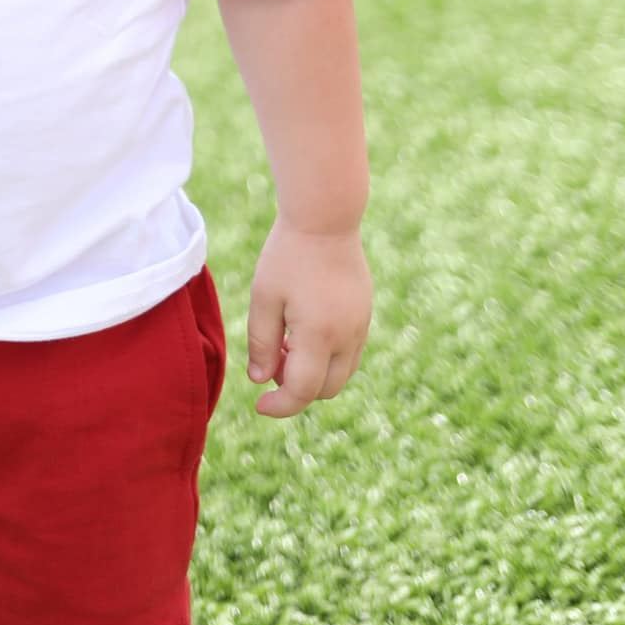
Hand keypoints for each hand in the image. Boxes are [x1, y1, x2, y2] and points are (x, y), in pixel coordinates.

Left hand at [245, 218, 370, 418]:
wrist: (325, 218)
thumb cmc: (287, 255)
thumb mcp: (264, 297)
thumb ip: (261, 343)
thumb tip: (261, 381)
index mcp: (319, 335)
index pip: (302, 391)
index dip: (280, 406)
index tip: (259, 404)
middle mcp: (347, 337)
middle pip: (325, 389)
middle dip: (296, 388)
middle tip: (271, 361)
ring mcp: (361, 326)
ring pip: (341, 373)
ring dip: (313, 373)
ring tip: (285, 341)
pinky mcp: (365, 315)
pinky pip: (349, 353)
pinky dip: (327, 356)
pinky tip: (303, 329)